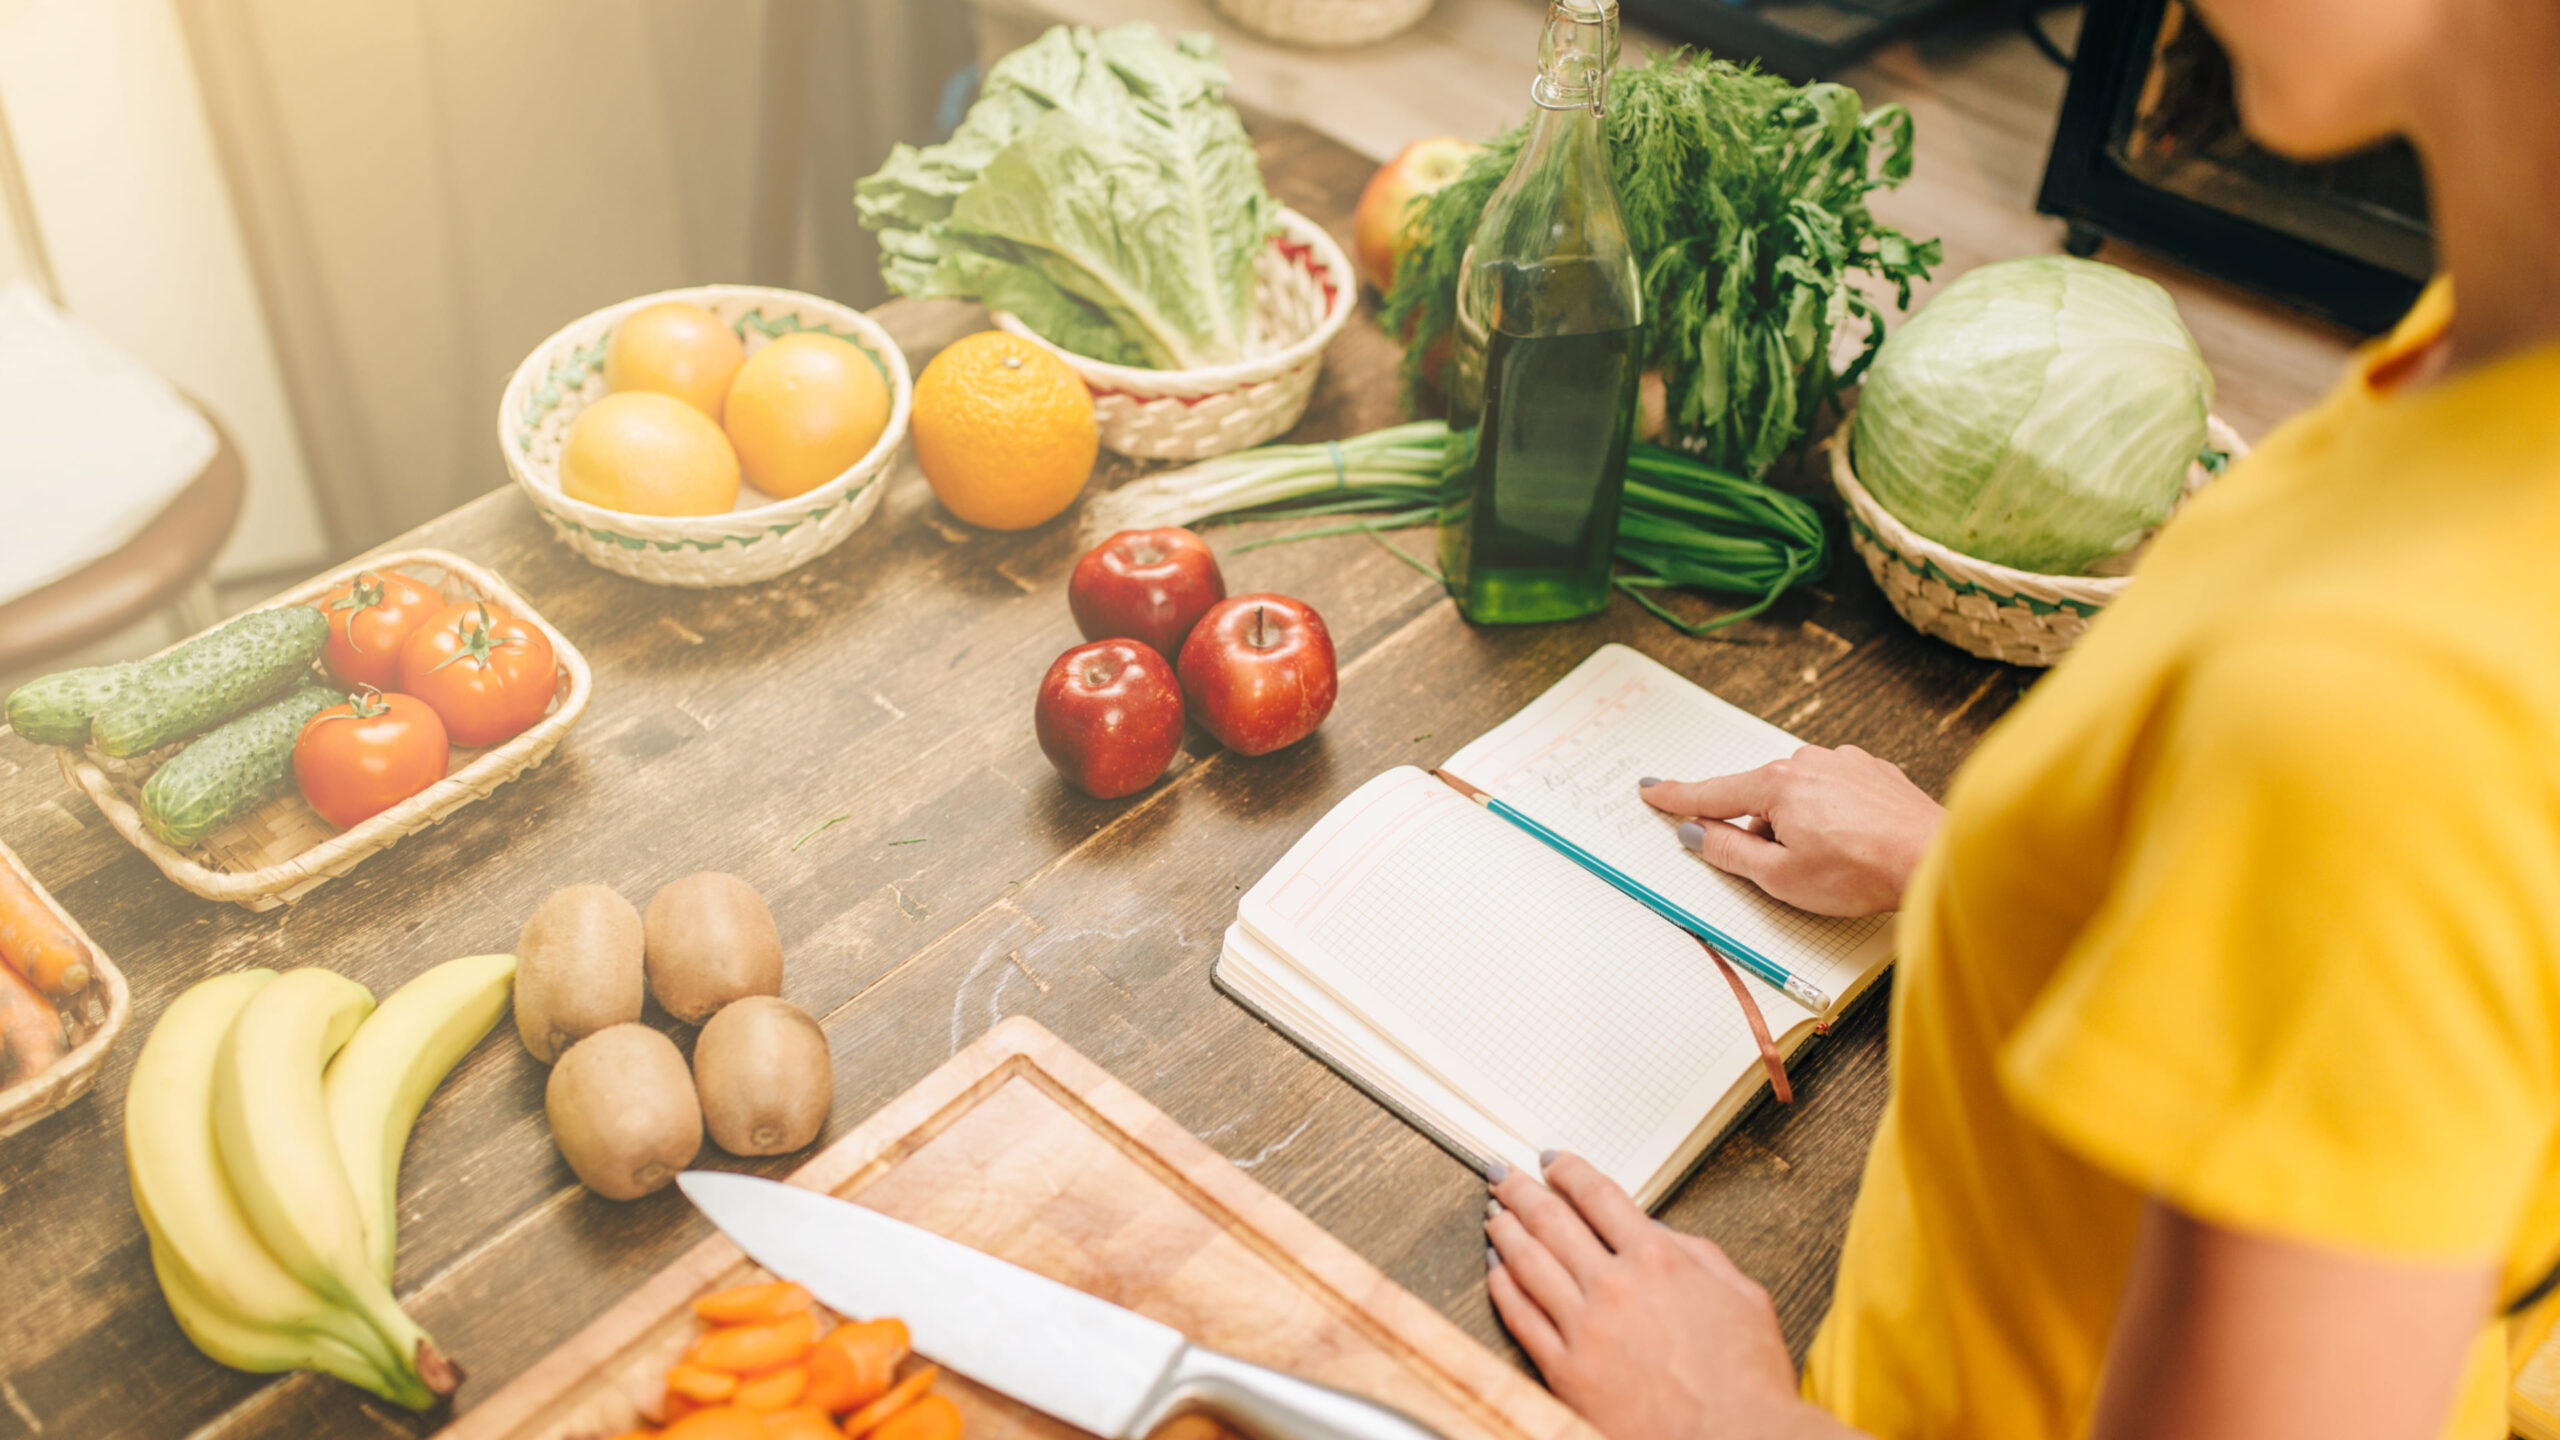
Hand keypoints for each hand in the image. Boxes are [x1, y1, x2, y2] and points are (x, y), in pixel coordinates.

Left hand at [1485, 1155, 1856, 1439]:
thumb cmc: (1746, 1380)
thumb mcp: (1742, 1295)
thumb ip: (1698, 1254)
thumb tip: (1661, 1233)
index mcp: (1659, 1259)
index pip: (1599, 1196)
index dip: (1569, 1171)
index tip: (1552, 1161)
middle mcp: (1615, 1285)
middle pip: (1551, 1220)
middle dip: (1521, 1189)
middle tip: (1501, 1173)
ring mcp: (1585, 1327)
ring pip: (1527, 1262)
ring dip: (1504, 1231)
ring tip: (1492, 1214)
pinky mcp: (1565, 1370)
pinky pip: (1520, 1318)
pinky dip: (1502, 1287)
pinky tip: (1494, 1272)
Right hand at [1640, 746, 1942, 915]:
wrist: (1933, 858)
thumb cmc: (1861, 873)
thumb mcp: (1780, 876)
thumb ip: (1730, 852)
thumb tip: (1697, 833)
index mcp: (1778, 783)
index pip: (1714, 793)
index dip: (1678, 797)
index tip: (1652, 790)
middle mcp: (1809, 761)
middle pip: (1761, 798)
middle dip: (1764, 832)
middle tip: (1789, 870)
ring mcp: (1845, 762)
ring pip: (1801, 795)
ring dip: (1801, 825)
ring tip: (1835, 862)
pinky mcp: (1875, 771)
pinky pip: (1835, 792)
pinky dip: (1834, 816)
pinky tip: (1856, 844)